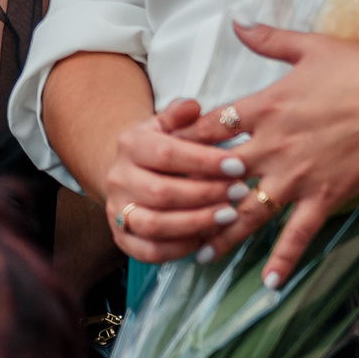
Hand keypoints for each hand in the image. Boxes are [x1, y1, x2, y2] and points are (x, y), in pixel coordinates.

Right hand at [100, 99, 271, 265]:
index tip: (238, 165)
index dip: (204, 162)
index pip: (167, 154)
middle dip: (206, 194)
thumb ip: (180, 115)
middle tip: (240, 192)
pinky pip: (149, 251)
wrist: (128, 172)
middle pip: (162, 192)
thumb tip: (193, 106)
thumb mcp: (166, 125)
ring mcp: (117, 211)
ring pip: (155, 224)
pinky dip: (178, 248)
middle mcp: (118, 178)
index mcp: (129, 145)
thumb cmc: (159, 149)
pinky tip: (205, 239)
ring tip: (229, 216)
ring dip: (196, 223)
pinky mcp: (122, 239)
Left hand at [176, 25, 358, 286]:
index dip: (181, 141)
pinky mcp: (324, 197)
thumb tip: (236, 21)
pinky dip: (284, 259)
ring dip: (223, 233)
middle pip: (217, 175)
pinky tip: (269, 283)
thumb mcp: (310, 47)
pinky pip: (299, 234)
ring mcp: (297, 175)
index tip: (158, 154)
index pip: (209, 127)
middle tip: (163, 213)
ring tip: (198, 253)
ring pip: (249, 211)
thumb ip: (268, 39)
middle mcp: (272, 146)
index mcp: (264, 107)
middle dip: (189, 194)